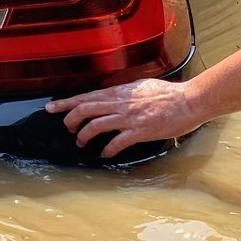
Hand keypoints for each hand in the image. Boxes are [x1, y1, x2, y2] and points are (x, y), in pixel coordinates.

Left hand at [46, 79, 205, 157]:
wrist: (189, 101)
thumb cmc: (168, 94)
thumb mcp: (140, 86)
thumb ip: (124, 92)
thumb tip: (112, 96)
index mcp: (120, 91)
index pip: (86, 96)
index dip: (66, 103)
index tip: (51, 107)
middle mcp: (120, 103)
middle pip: (85, 109)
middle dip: (71, 119)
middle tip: (67, 128)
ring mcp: (129, 117)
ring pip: (96, 125)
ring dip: (85, 135)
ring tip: (81, 142)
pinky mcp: (140, 131)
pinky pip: (116, 142)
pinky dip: (107, 149)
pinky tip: (104, 154)